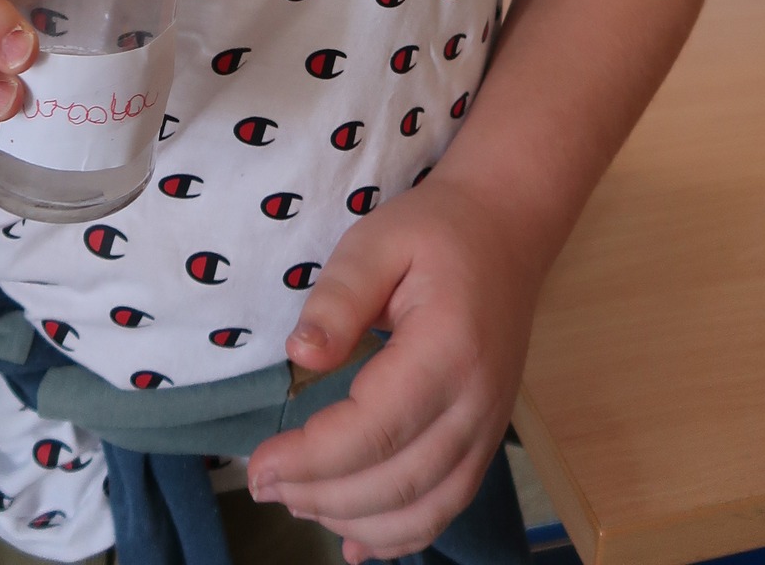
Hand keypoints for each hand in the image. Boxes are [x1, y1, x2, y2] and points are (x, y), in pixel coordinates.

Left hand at [246, 175, 539, 564]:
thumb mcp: (378, 240)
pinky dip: (400, 535)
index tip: (259, 464)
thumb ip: (339, 297)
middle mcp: (477, 403)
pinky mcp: (486, 439)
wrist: (506, 231)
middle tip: (261, 483)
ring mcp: (488, 429)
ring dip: (355, 520)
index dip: (313, 458)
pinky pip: (447, 505)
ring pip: (424, 509)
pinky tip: (355, 542)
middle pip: (397, 481)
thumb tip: (300, 355)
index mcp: (448, 350)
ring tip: (296, 501)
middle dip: (321, 495)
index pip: (375, 429)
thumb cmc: (435, 231)